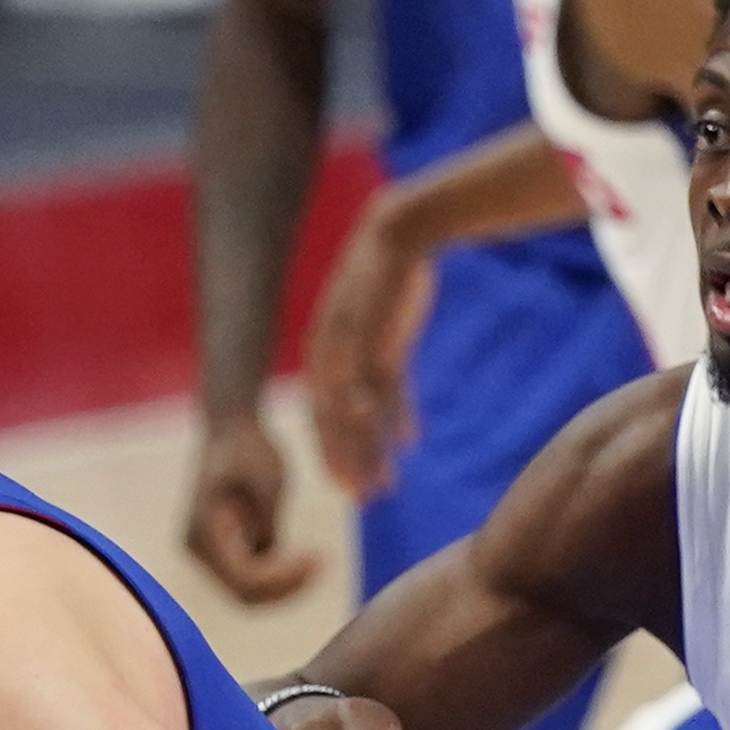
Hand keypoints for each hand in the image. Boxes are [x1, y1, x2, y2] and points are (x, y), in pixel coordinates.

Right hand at [186, 413, 324, 604]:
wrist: (232, 429)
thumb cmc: (250, 447)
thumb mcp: (268, 478)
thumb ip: (268, 520)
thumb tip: (271, 556)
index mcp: (203, 531)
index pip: (245, 579)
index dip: (283, 579)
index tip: (318, 557)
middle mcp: (198, 549)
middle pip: (245, 594)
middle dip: (286, 587)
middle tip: (323, 564)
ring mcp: (208, 554)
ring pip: (250, 592)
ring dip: (286, 584)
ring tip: (319, 558)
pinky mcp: (224, 553)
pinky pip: (253, 580)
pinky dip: (282, 576)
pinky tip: (307, 555)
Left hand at [301, 207, 432, 499]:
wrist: (399, 232)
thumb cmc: (389, 279)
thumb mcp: (376, 327)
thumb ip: (376, 367)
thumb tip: (388, 416)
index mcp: (321, 350)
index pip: (321, 413)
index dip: (331, 450)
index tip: (343, 483)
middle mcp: (331, 352)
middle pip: (334, 420)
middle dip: (346, 460)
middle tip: (358, 496)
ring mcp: (355, 344)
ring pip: (359, 411)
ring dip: (370, 450)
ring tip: (383, 485)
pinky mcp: (383, 334)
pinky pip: (388, 386)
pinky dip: (396, 415)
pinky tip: (409, 441)